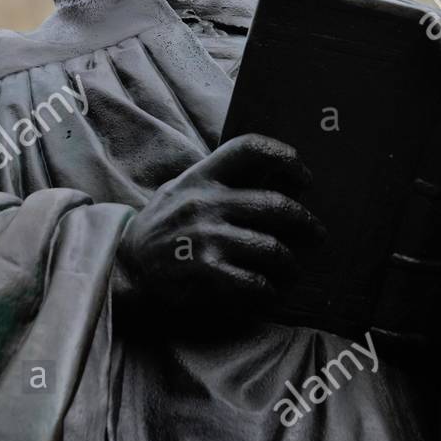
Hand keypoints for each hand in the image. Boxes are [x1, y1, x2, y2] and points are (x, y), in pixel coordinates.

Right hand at [112, 134, 325, 321]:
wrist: (124, 267)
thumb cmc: (163, 227)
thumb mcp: (183, 190)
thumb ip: (220, 181)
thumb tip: (274, 176)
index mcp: (202, 177)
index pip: (250, 149)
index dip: (286, 158)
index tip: (305, 179)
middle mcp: (205, 202)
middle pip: (276, 204)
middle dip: (305, 223)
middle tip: (316, 234)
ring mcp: (204, 237)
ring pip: (271, 248)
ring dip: (289, 263)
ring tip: (291, 270)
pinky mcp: (203, 271)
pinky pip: (253, 281)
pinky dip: (267, 289)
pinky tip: (266, 291)